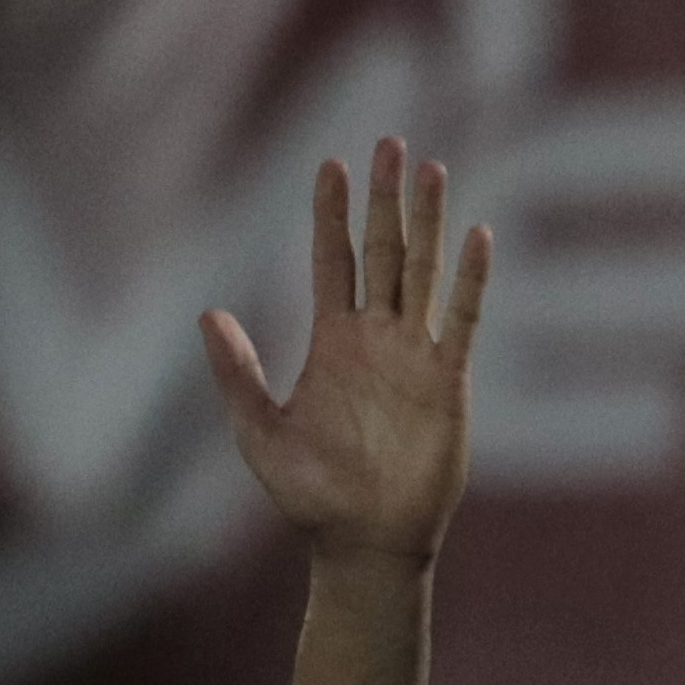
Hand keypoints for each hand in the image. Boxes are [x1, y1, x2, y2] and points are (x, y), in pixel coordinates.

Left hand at [203, 136, 492, 563]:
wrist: (361, 543)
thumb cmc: (309, 497)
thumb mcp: (260, 433)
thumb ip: (237, 374)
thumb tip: (207, 314)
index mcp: (332, 342)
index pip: (334, 261)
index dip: (331, 214)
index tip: (331, 163)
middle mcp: (376, 338)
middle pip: (384, 250)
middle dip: (384, 199)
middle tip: (388, 141)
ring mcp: (415, 355)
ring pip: (424, 271)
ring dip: (428, 221)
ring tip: (430, 168)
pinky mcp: (447, 382)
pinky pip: (462, 321)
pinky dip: (471, 281)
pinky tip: (477, 236)